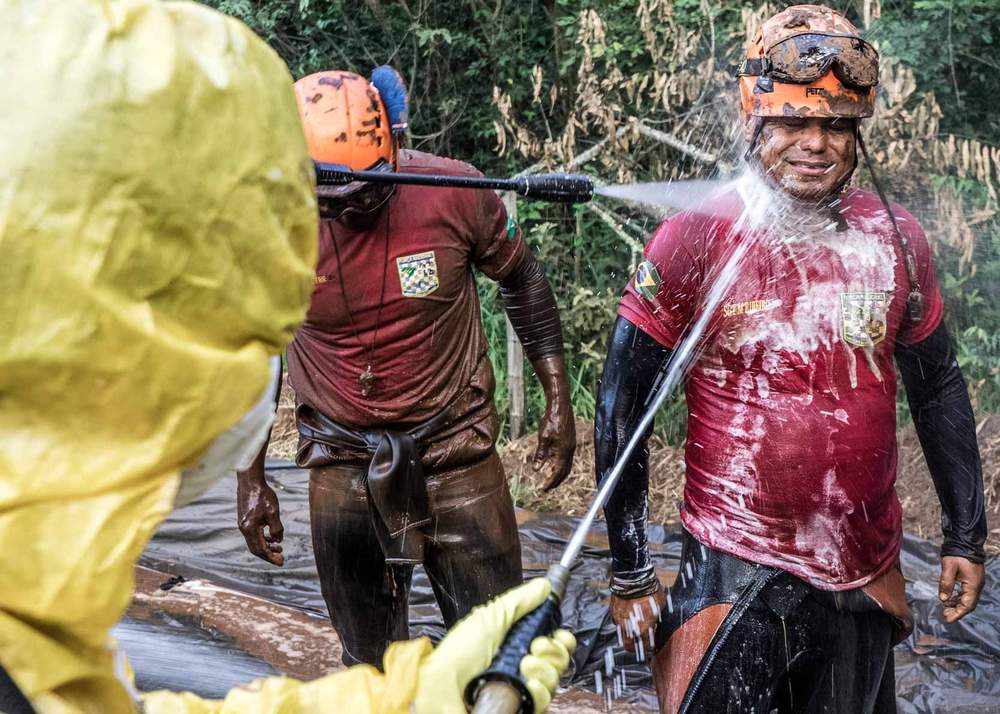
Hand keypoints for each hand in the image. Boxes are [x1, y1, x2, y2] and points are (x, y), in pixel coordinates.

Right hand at [237, 472, 283, 565]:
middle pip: (255, 548)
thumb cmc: (262, 495)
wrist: (250, 481)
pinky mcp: (244, 519)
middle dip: (268, 554)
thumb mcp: (273, 512)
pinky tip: (271, 536)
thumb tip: (278, 540)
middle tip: (281, 557)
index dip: (271, 558)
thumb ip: (276, 529)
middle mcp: (244, 529)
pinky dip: (262, 538)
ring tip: (279, 546)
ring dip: (266, 546)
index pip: (260, 550)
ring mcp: (243, 524)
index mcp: (250, 529)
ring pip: (254, 541)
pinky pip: (253, 534)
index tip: (281, 562)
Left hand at [414, 578, 576, 713]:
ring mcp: (519, 687)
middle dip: (552, 650)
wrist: (442, 685)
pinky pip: (542, 700)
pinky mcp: (519, 706)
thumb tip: (543, 586)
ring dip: (542, 669)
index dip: (560, 638)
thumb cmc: (458, 652)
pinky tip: (525, 683)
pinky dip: (537, 690)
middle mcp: (519, 665)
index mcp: (514, 642)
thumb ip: (520, 600)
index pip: (551, 641)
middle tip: (534, 645)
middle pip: (557, 660)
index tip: (558, 633)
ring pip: (552, 679)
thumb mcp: (491, 616)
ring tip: (522, 664)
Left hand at [531, 355, 575, 491]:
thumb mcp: (543, 437)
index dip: (551, 482)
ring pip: (566, 464)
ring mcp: (572, 444)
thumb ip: (541, 454)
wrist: (560, 403)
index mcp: (564, 450)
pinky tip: (551, 463)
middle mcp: (571, 449)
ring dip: (558, 473)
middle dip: (556, 481)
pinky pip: (566, 457)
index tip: (543, 489)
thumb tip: (536, 470)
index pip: (558, 472)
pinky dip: (559, 464)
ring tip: (549, 479)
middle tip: (547, 488)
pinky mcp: (570, 440)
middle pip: (565, 471)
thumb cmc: (551, 418)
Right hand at [610, 583, 665, 655]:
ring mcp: (618, 620)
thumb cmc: (649, 592)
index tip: (653, 647)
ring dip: (628, 634)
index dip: (650, 649)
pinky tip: (628, 616)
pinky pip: (617, 621)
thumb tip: (656, 624)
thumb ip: (656, 620)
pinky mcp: (612, 611)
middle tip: (641, 644)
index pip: (646, 647)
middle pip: (628, 647)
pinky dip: (622, 622)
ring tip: (634, 628)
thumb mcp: (660, 607)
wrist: (633, 577)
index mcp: (642, 630)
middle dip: (635, 647)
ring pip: (621, 634)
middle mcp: (628, 628)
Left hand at [938, 555, 984, 622]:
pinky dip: (959, 597)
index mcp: (973, 584)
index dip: (958, 614)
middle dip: (957, 611)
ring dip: (957, 604)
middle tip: (944, 615)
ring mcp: (976, 583)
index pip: (967, 605)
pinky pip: (967, 593)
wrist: (965, 542)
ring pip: (968, 599)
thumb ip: (946, 583)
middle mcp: (977, 586)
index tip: (948, 619)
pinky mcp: (973, 579)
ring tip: (945, 608)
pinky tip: (950, 598)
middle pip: (969, 604)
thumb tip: (943, 599)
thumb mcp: (948, 567)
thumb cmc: (957, 554)